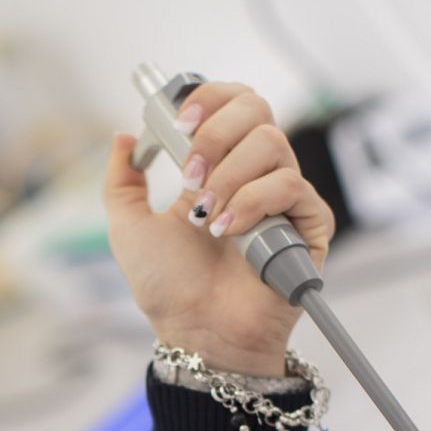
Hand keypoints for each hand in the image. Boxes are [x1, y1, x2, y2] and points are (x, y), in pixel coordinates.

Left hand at [101, 83, 334, 377]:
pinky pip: (291, 186)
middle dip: (215, 134)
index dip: (208, 99)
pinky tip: (230, 232)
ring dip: (229, 177)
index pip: (230, 104)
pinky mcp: (308, 225)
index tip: (179, 122)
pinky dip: (254, 202)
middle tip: (190, 176)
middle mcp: (253, 175)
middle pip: (256, 109)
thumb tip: (123, 136)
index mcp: (217, 166)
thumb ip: (122, 180)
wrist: (196, 331)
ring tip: (206, 218)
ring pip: (272, 144)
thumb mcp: (129, 226)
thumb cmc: (169, 288)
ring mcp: (282, 199)